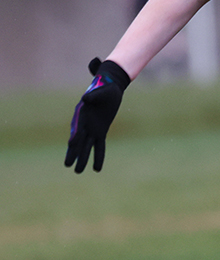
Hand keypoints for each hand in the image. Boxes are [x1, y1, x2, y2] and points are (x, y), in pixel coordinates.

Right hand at [64, 58, 130, 172]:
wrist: (111, 89)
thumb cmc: (105, 88)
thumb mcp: (102, 91)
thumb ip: (94, 96)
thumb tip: (85, 99)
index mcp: (82, 112)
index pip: (77, 125)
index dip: (75, 134)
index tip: (72, 144)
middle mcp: (84, 123)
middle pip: (78, 140)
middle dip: (73, 152)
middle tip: (68, 165)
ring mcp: (92, 128)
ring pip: (86, 146)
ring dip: (83, 158)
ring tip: (77, 171)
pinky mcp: (101, 131)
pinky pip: (99, 146)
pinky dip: (98, 156)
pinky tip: (97, 168)